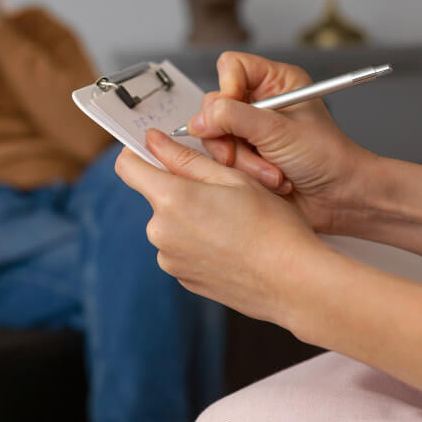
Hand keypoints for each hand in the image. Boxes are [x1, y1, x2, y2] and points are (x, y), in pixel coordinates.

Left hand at [115, 128, 328, 326]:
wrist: (293, 282)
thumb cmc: (271, 226)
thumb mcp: (232, 177)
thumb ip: (185, 157)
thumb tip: (153, 140)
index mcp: (170, 199)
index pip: (128, 167)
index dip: (139, 153)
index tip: (157, 150)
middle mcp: (160, 232)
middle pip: (156, 196)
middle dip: (180, 188)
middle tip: (223, 191)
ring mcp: (169, 259)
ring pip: (171, 223)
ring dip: (191, 217)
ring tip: (233, 222)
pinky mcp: (182, 278)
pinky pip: (182, 248)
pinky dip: (199, 242)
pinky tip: (231, 244)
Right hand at [188, 52, 377, 235]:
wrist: (340, 197)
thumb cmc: (327, 157)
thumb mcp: (279, 131)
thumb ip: (234, 118)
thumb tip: (200, 119)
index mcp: (276, 82)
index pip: (232, 66)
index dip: (227, 88)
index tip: (232, 113)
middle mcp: (260, 102)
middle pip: (216, 104)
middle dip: (231, 136)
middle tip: (244, 152)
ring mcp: (250, 130)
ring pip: (216, 136)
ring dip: (242, 160)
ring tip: (271, 173)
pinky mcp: (245, 156)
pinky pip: (223, 159)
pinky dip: (244, 173)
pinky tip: (269, 180)